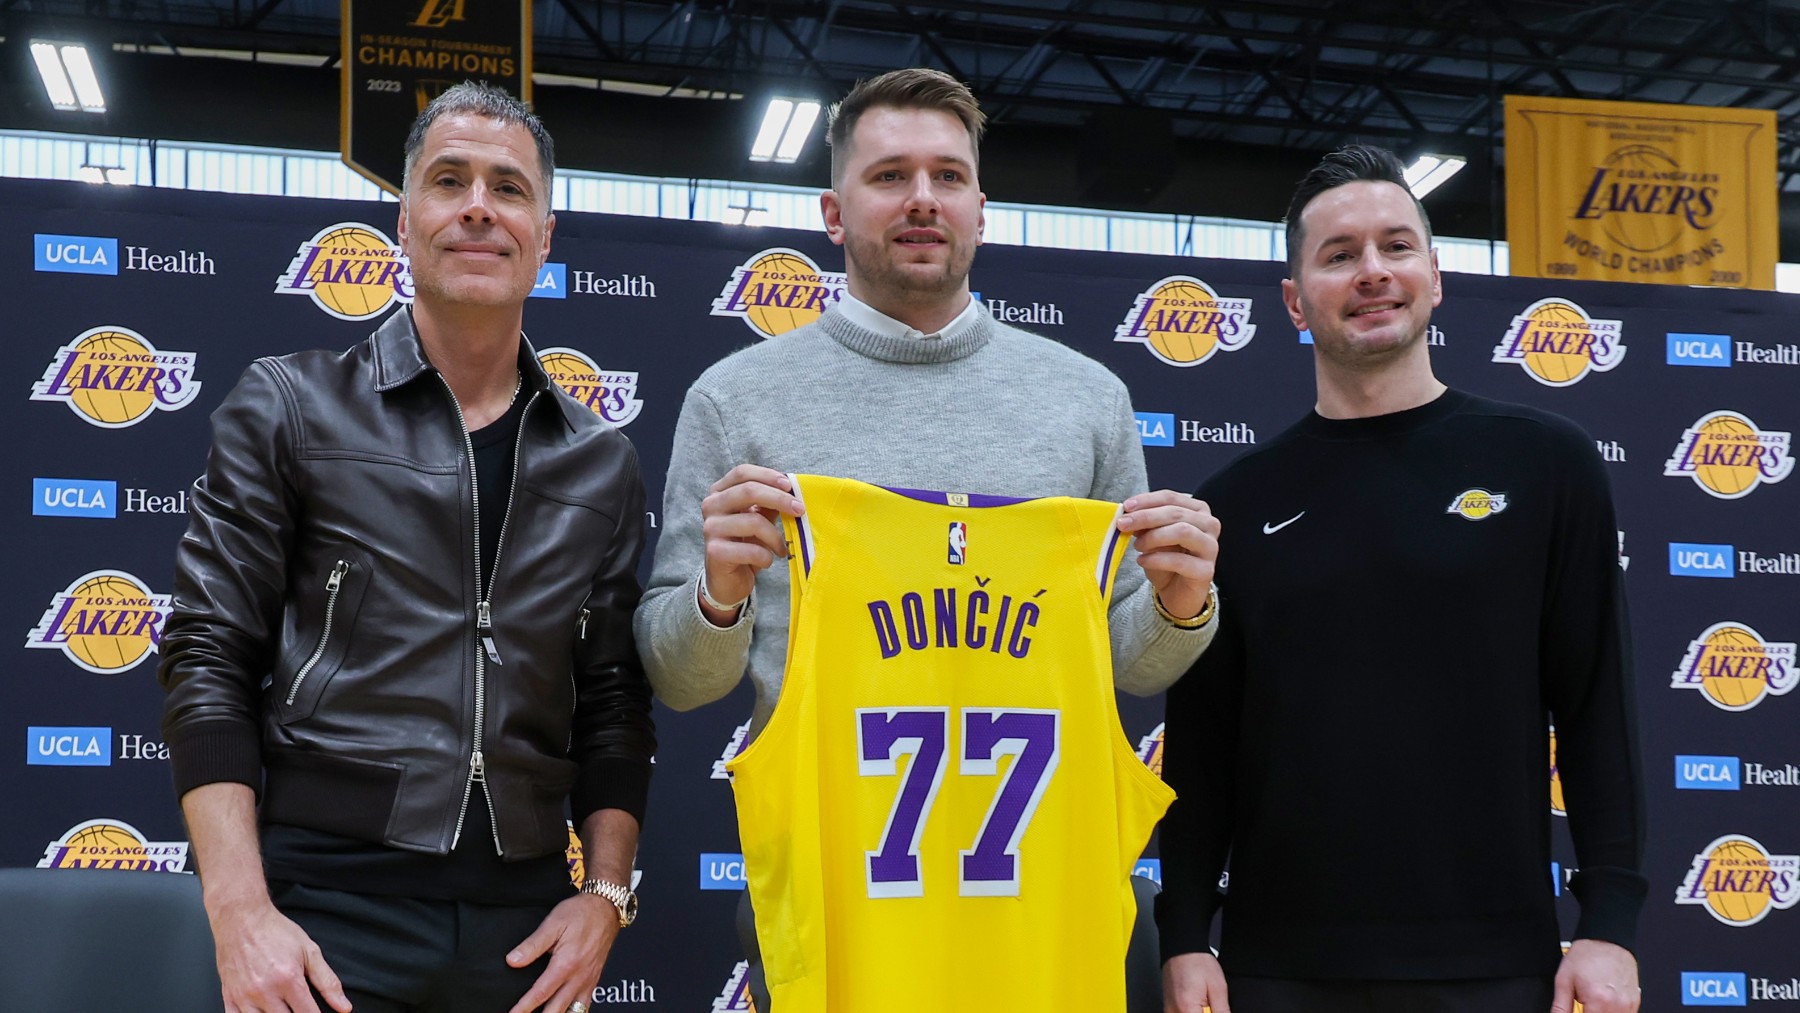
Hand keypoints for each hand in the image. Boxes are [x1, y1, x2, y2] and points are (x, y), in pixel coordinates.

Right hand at [209, 897, 349, 1012]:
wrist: (242, 918)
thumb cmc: (275, 932)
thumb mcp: (310, 951)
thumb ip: (328, 982)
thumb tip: (344, 1007)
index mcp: (288, 979)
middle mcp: (265, 991)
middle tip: (299, 1007)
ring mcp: (244, 996)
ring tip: (282, 1008)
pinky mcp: (229, 997)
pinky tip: (261, 1012)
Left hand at [505, 894, 620, 1012]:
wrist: (607, 907)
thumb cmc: (581, 912)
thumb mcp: (553, 923)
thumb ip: (532, 945)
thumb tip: (513, 961)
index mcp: (566, 964)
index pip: (540, 994)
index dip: (524, 1007)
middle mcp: (579, 977)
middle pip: (557, 1010)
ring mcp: (588, 980)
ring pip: (574, 1012)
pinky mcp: (594, 980)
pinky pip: (585, 1005)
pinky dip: (574, 1012)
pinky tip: (564, 1011)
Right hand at [698, 464, 804, 625]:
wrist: (728, 581)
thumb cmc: (745, 545)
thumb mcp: (758, 520)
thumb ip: (769, 503)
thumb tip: (792, 489)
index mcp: (720, 493)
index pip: (742, 473)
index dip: (768, 475)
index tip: (790, 486)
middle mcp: (711, 506)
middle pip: (749, 490)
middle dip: (780, 499)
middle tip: (800, 510)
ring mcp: (710, 528)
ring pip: (754, 521)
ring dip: (775, 537)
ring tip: (781, 548)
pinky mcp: (714, 551)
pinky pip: (751, 549)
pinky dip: (766, 556)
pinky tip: (767, 560)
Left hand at [1120, 490, 1219, 620]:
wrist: (1178, 593)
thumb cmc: (1167, 560)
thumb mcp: (1152, 537)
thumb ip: (1145, 524)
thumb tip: (1128, 515)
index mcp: (1197, 511)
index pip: (1171, 497)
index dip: (1147, 500)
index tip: (1126, 507)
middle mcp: (1209, 525)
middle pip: (1176, 513)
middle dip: (1146, 517)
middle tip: (1123, 524)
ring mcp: (1210, 547)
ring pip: (1182, 531)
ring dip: (1153, 537)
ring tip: (1137, 546)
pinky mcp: (1206, 570)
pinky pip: (1179, 560)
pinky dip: (1156, 559)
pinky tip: (1142, 561)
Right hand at [1163, 951, 1227, 1012]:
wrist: (1182, 947)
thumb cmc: (1197, 961)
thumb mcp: (1218, 987)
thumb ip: (1222, 1011)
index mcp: (1187, 1009)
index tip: (1216, 1010)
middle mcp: (1173, 1012)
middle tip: (1210, 1006)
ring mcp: (1168, 1010)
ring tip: (1204, 1004)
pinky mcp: (1167, 1008)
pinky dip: (1191, 1012)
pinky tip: (1197, 1007)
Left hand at [1554, 939, 1639, 1012]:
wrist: (1606, 939)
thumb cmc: (1586, 955)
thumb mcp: (1563, 980)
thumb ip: (1561, 1007)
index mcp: (1599, 1001)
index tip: (1578, 1008)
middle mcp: (1618, 1005)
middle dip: (1589, 1012)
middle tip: (1584, 1004)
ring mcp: (1629, 1005)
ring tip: (1593, 1000)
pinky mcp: (1635, 1003)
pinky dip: (1611, 1011)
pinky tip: (1603, 1000)